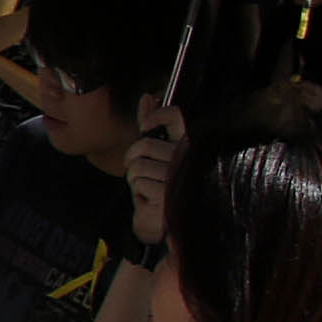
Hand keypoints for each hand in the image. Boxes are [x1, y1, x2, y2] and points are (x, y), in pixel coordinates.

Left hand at [125, 104, 185, 245]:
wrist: (174, 224)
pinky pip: (138, 185)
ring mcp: (179, 177)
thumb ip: (156, 125)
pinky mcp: (169, 194)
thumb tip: (146, 97)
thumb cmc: (167, 187)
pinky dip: (138, 194)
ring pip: (137, 166)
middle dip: (132, 158)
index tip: (144, 126)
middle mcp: (187, 160)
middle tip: (137, 169)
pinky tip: (150, 200)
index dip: (155, 115)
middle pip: (143, 145)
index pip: (175, 116)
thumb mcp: (160, 154)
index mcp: (189, 147)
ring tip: (147, 188)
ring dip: (134, 179)